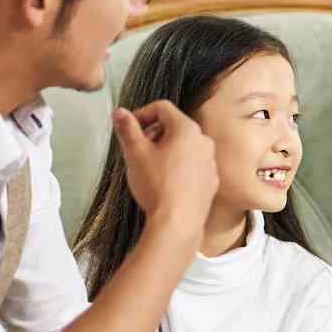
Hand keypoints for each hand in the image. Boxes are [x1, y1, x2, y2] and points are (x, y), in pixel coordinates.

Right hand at [112, 100, 216, 232]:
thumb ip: (127, 129)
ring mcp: (210, 162)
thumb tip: (120, 113)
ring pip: (185, 146)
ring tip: (150, 167)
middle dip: (153, 133)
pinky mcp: (211, 181)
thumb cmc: (157, 187)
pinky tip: (165, 182)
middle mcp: (204, 142)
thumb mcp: (135, 153)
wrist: (177, 223)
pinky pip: (192, 166)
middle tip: (137, 148)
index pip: (162, 108)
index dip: (141, 113)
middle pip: (175, 126)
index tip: (129, 127)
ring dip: (166, 150)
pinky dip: (178, 167)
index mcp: (187, 129)